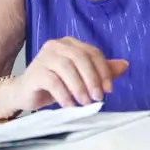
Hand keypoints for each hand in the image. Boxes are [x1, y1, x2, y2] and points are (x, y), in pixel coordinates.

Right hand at [12, 37, 128, 109]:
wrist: (25, 93)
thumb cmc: (54, 85)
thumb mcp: (80, 78)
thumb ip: (100, 71)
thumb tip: (125, 64)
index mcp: (69, 44)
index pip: (92, 52)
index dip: (103, 70)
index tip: (109, 89)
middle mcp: (55, 46)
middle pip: (80, 58)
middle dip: (92, 79)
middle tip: (98, 97)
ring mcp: (43, 57)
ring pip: (67, 68)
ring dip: (79, 87)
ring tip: (85, 103)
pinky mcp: (35, 72)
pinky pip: (53, 82)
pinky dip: (65, 95)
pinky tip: (70, 106)